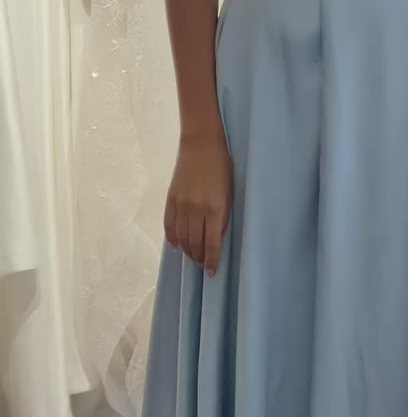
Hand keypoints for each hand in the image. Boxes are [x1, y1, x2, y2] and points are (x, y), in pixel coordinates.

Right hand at [164, 130, 232, 275]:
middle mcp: (196, 210)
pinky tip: (176, 245)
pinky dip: (172, 238)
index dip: (212, 261)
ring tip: (192, 256)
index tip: (212, 272)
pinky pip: (169, 225)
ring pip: (181, 237)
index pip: (212, 244)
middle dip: (199, 258)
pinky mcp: (171, 199)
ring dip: (187, 250)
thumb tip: (215, 237)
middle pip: (195, 243)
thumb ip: (223, 217)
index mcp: (215, 209)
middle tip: (203, 265)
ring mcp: (181, 205)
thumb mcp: (230, 193)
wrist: (201, 144)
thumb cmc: (222, 167)